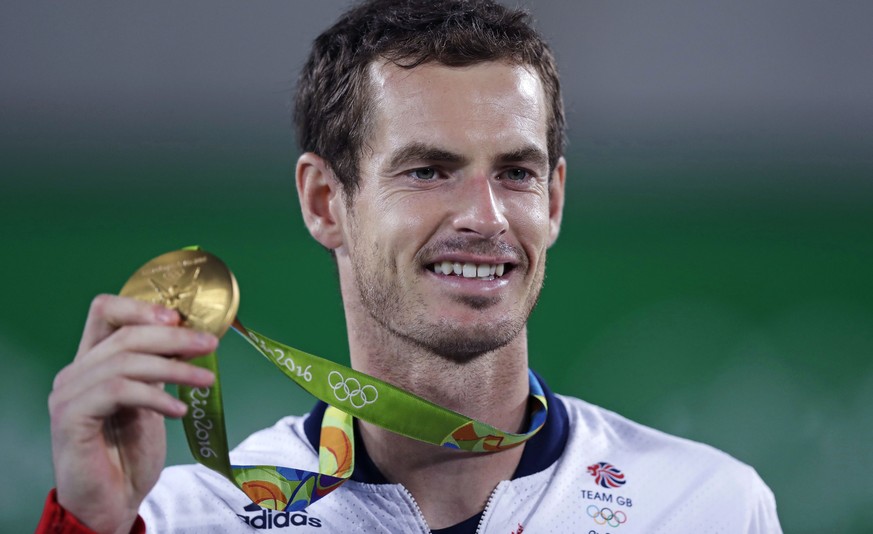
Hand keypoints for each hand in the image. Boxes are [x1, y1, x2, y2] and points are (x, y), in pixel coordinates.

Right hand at [49, 294, 216, 532]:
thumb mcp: (151, 400)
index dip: (142, 307)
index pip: (105, 311)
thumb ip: (159, 369)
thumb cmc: (129, 453)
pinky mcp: (71, 418)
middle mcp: (75, 372)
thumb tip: (192, 338)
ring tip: (207, 379)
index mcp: (92, 362)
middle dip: (173, 336)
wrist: (111, 502)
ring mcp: (69, 394)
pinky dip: (155, 396)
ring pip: (125, 361)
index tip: (181, 318)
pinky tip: (179, 410)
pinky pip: (119, 392)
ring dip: (174, 367)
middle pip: (124, 333)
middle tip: (210, 344)